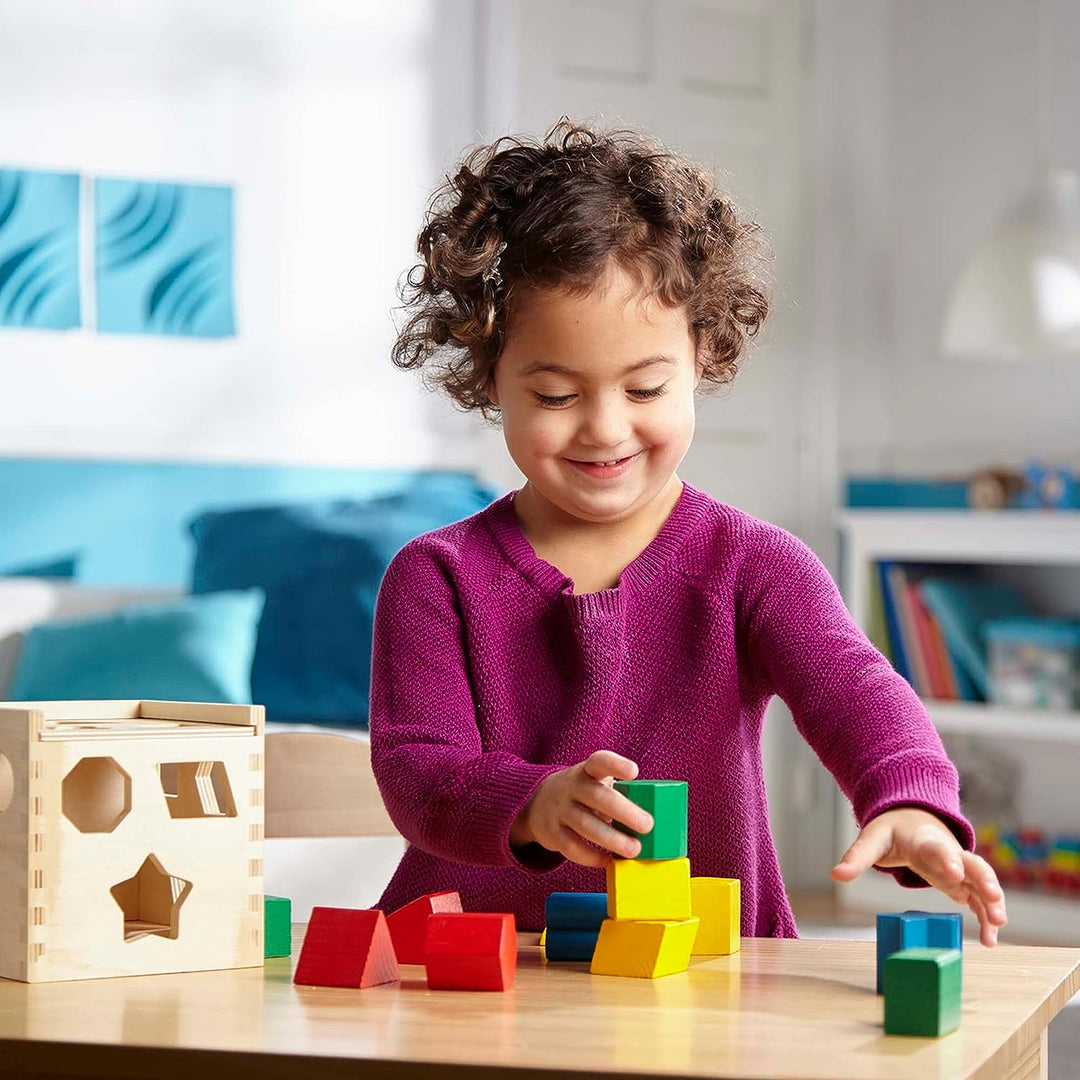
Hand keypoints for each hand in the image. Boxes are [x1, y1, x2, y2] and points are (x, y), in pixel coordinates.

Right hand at [509, 751, 653, 867]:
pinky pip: (571, 846)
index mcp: (587, 771)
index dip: (616, 765)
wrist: (539, 802)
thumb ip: (618, 795)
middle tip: (647, 825)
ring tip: (634, 850)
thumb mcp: (595, 784)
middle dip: (624, 811)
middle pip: (596, 796)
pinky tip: (608, 860)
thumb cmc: (583, 794)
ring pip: (584, 824)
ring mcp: (559, 809)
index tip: (634, 771)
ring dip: (611, 839)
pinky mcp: (551, 832)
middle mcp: (571, 787)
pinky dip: (591, 856)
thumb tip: (648, 820)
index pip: (599, 762)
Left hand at [831, 807, 1006, 945]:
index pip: (938, 849)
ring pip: (982, 882)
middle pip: (972, 864)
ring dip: (992, 902)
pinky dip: (986, 917)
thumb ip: (857, 857)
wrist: (913, 820)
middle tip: (992, 898)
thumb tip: (836, 875)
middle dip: (983, 880)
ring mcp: (960, 868)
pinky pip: (980, 900)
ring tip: (998, 925)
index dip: (947, 859)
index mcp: (925, 841)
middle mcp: (949, 853)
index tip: (954, 873)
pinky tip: (991, 940)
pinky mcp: (963, 883)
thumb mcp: (872, 840)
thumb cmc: (893, 831)